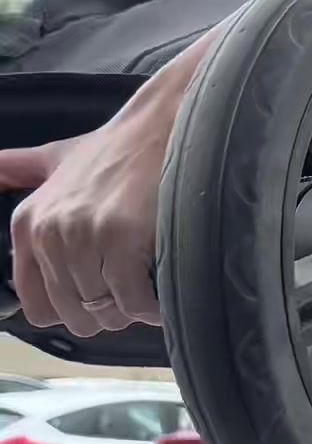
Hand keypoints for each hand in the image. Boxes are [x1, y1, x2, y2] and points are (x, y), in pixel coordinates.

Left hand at [0, 98, 176, 335]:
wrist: (162, 128)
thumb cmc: (115, 151)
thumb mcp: (53, 159)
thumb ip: (15, 170)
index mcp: (27, 222)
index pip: (37, 305)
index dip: (73, 309)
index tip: (97, 292)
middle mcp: (49, 231)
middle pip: (76, 314)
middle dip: (106, 312)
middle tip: (129, 286)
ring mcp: (84, 235)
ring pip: (106, 312)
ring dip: (132, 308)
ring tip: (146, 280)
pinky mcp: (121, 240)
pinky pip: (133, 303)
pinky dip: (152, 307)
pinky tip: (160, 289)